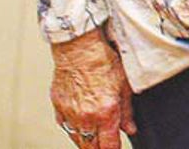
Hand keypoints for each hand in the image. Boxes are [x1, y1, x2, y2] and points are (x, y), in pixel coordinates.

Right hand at [50, 29, 135, 147]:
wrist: (78, 48)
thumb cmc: (103, 61)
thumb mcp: (124, 85)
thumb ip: (127, 111)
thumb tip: (130, 128)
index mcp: (105, 113)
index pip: (109, 146)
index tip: (117, 147)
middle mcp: (85, 118)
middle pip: (91, 148)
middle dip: (100, 148)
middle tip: (107, 144)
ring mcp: (70, 115)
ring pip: (77, 140)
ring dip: (87, 141)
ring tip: (96, 137)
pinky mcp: (58, 108)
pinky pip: (66, 126)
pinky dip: (74, 128)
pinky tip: (81, 123)